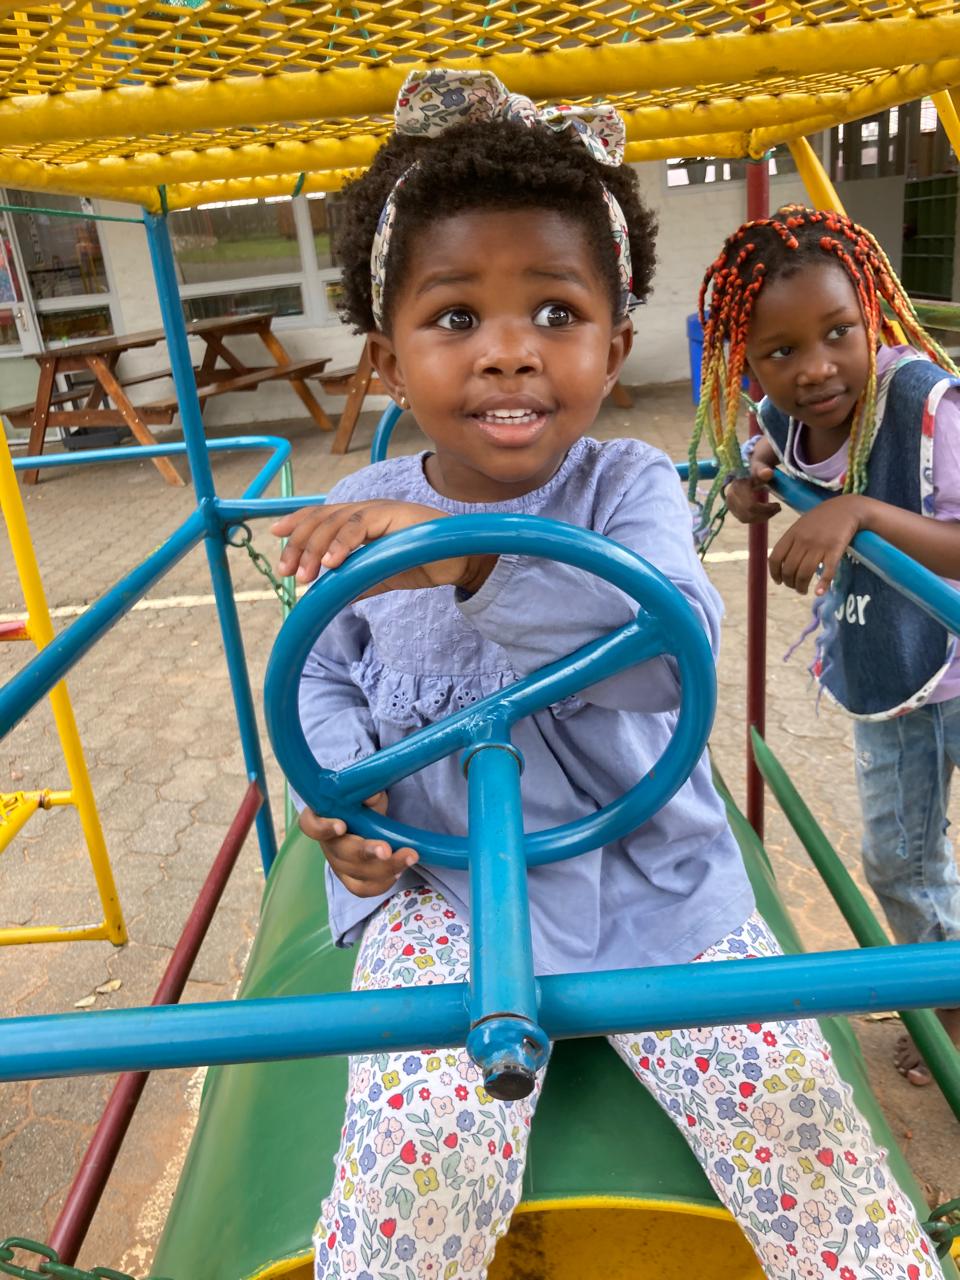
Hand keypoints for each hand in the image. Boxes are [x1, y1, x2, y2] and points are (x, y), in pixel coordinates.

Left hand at [271, 499, 495, 593]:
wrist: (458, 560)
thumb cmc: (423, 562)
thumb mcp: (382, 575)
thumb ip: (359, 581)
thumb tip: (334, 597)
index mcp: (361, 519)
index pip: (322, 516)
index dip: (297, 524)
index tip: (277, 538)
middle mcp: (367, 509)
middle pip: (322, 518)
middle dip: (300, 543)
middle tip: (289, 571)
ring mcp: (380, 510)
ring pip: (336, 521)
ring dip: (316, 548)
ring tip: (306, 574)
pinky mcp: (393, 515)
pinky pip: (360, 526)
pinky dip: (342, 544)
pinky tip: (330, 563)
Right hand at [299, 791, 419, 897]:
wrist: (368, 822)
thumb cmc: (362, 805)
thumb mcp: (367, 794)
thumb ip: (368, 793)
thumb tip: (372, 797)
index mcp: (323, 818)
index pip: (311, 825)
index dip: (323, 828)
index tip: (341, 825)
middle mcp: (328, 845)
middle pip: (341, 853)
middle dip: (365, 852)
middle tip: (387, 849)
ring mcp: (338, 865)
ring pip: (356, 874)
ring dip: (384, 868)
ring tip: (409, 857)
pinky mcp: (351, 880)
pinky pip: (364, 888)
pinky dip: (383, 882)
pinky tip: (400, 870)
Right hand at [725, 459, 781, 524]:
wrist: (746, 472)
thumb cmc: (756, 471)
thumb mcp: (761, 468)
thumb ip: (764, 470)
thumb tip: (768, 473)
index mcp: (737, 486)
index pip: (751, 506)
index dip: (766, 509)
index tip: (778, 505)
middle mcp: (731, 496)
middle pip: (749, 513)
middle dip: (765, 514)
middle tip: (778, 508)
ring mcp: (730, 504)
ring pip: (747, 518)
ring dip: (762, 517)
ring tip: (773, 510)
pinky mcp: (732, 510)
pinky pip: (744, 519)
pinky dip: (756, 518)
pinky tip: (765, 512)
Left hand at [769, 494, 867, 595]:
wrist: (847, 508)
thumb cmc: (822, 518)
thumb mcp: (801, 525)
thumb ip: (791, 541)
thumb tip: (780, 563)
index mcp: (792, 534)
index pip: (775, 558)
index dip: (774, 573)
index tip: (778, 581)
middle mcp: (803, 541)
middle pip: (789, 569)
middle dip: (790, 583)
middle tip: (795, 587)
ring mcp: (819, 545)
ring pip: (804, 574)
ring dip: (801, 587)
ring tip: (803, 590)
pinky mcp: (835, 550)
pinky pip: (827, 571)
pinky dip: (823, 584)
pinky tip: (819, 592)